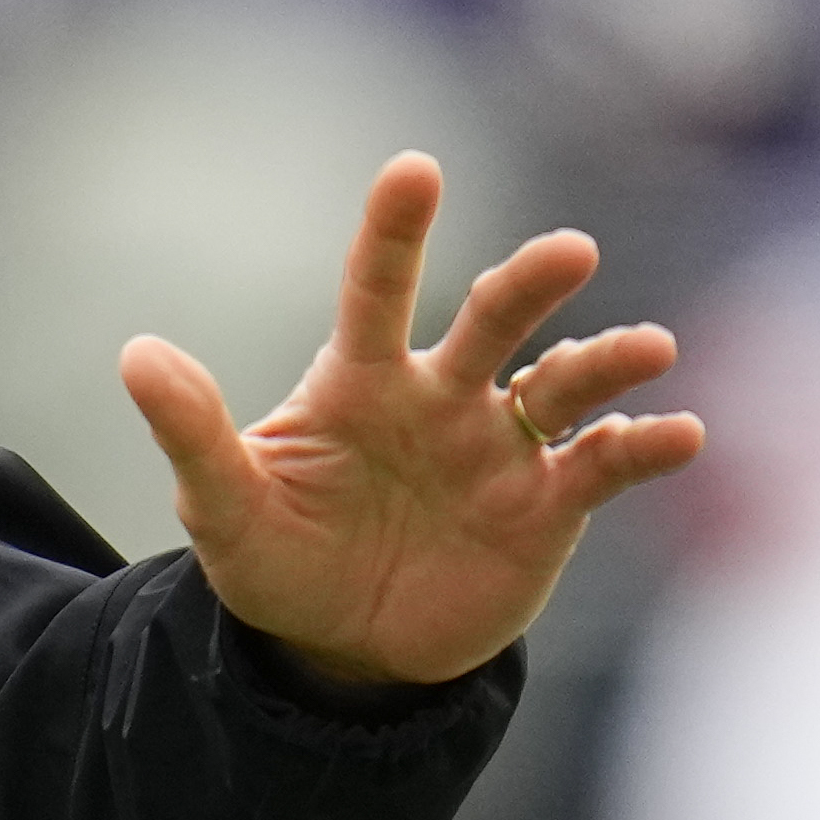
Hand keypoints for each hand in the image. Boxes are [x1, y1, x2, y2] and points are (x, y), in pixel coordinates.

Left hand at [118, 153, 701, 685]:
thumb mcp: (223, 509)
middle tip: (570, 253)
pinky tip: (681, 434)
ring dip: (609, 362)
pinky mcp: (548, 507)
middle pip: (494, 320)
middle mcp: (443, 396)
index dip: (395, 231)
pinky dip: (646, 446)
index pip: (376, 290)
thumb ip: (192, 434)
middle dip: (529, 284)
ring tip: (649, 349)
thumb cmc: (279, 559)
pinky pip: (606, 465)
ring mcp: (502, 447)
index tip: (416, 170)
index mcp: (362, 381)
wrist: (341, 649)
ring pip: (566, 383)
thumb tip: (137, 355)